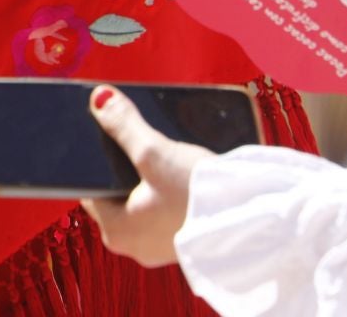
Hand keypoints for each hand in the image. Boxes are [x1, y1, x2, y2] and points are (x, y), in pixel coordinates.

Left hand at [80, 87, 212, 268]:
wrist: (255, 224)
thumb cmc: (199, 196)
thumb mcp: (156, 152)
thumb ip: (124, 125)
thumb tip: (98, 98)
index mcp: (115, 232)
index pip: (91, 189)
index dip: (97, 160)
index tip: (106, 136)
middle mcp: (134, 245)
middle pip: (117, 193)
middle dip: (126, 166)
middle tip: (139, 139)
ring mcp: (161, 246)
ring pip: (143, 201)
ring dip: (150, 177)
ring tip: (162, 151)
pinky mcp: (184, 241)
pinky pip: (166, 210)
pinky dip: (170, 190)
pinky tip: (182, 171)